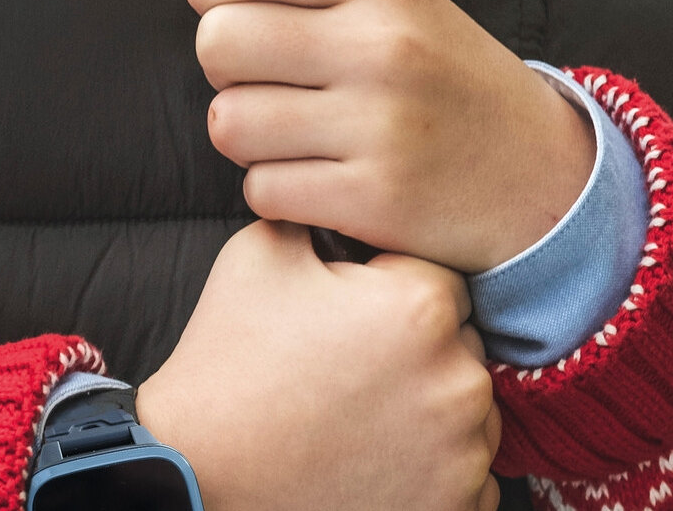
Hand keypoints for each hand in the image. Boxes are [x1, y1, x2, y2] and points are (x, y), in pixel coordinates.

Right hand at [138, 220, 500, 510]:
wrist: (200, 471)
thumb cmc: (232, 360)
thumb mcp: (263, 250)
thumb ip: (318, 210)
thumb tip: (338, 193)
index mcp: (420, 305)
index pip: (437, 275)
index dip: (391, 289)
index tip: (352, 311)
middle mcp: (458, 379)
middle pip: (460, 342)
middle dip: (417, 346)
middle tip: (351, 364)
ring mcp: (462, 454)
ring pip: (471, 408)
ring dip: (433, 405)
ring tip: (362, 413)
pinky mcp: (455, 509)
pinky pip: (472, 475)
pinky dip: (436, 466)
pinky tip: (379, 456)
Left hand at [184, 0, 593, 272]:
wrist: (543, 180)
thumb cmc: (446, 80)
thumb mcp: (389, 4)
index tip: (218, 0)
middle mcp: (381, 48)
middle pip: (220, 39)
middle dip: (222, 63)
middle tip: (262, 76)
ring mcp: (378, 127)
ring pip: (228, 122)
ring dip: (244, 132)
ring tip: (290, 131)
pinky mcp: (372, 200)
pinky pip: (261, 189)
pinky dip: (274, 188)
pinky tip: (316, 176)